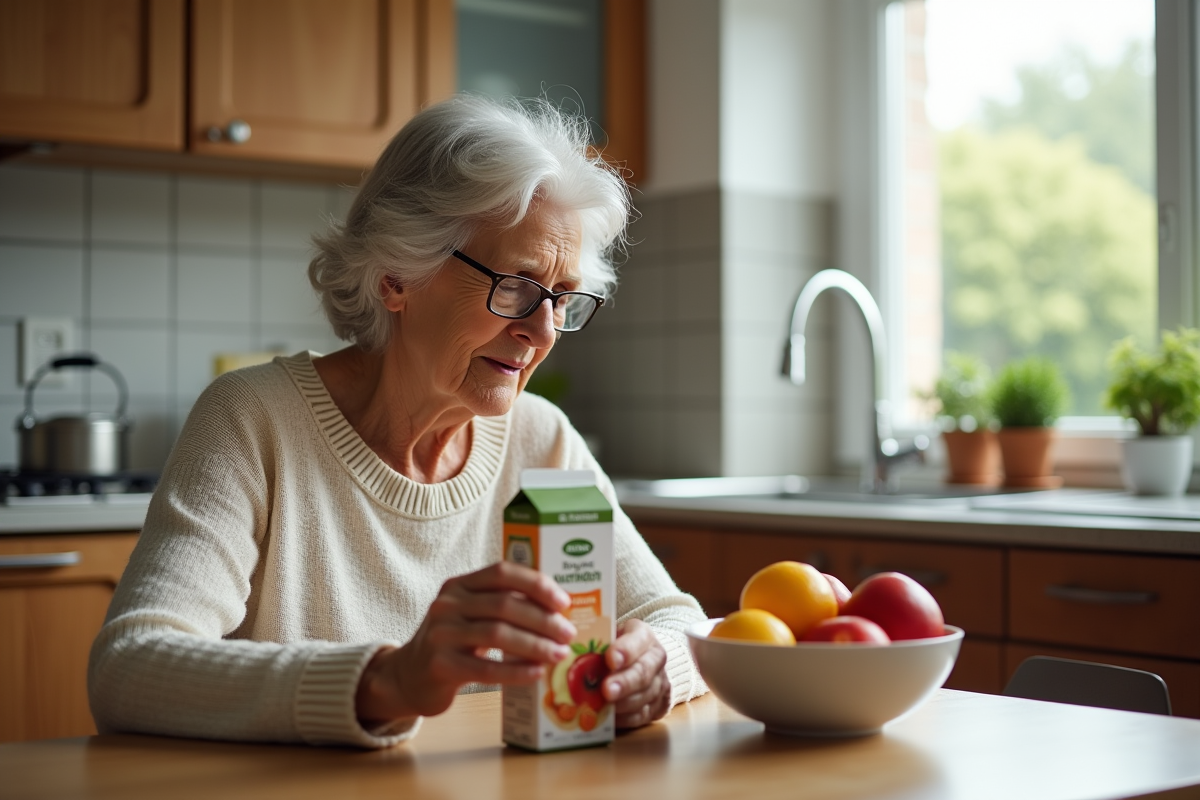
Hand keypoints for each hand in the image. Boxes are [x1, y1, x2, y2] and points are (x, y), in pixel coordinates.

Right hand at [356, 562, 575, 726]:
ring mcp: (440, 634)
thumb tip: (557, 611)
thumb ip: (502, 605)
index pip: (502, 573)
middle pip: (504, 605)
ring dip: (535, 645)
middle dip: (543, 619)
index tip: (563, 602)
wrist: (408, 676)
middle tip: (567, 634)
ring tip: (559, 654)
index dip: (536, 584)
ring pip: (498, 635)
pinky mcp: (440, 666)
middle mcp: (447, 604)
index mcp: (459, 585)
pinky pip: (485, 669)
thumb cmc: (452, 643)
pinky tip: (537, 674)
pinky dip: (516, 671)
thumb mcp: (469, 614)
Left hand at [602, 618, 670, 728]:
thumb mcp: (607, 635)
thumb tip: (563, 651)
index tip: (610, 659)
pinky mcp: (658, 705)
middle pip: (643, 671)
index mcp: (643, 635)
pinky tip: (610, 718)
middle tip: (607, 690)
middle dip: (624, 682)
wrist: (640, 661)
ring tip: (605, 707)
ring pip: (644, 695)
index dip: (625, 650)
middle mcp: (655, 658)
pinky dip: (625, 718)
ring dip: (623, 703)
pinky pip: (643, 715)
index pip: (638, 639)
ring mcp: (659, 683)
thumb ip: (594, 641)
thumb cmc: (615, 646)